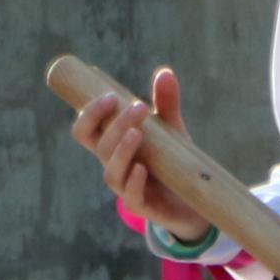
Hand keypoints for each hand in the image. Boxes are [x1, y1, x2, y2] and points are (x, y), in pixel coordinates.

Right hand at [71, 64, 208, 244]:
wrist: (194, 200)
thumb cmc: (172, 162)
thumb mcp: (170, 130)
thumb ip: (166, 103)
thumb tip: (164, 73)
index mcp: (112, 146)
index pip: (85, 130)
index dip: (89, 113)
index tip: (110, 95)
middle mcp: (114, 166)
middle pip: (98, 146)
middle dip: (114, 124)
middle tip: (138, 106)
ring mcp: (126, 187)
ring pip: (111, 172)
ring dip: (120, 150)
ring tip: (137, 133)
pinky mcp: (143, 207)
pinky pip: (131, 197)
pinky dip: (134, 182)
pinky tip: (142, 169)